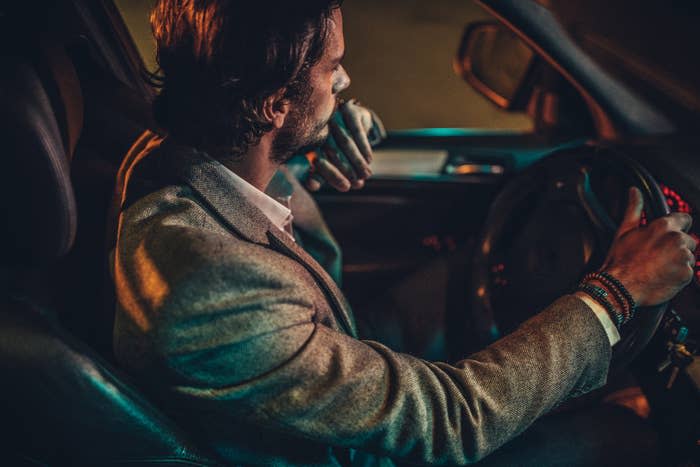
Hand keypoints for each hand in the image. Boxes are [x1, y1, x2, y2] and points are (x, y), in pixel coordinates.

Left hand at [306, 100, 383, 191]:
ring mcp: (334, 118)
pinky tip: (369, 159)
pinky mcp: (349, 111)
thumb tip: (313, 186)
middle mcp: (320, 127)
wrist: (354, 123)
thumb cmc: (340, 149)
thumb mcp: (332, 162)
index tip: (344, 187)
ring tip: (366, 174)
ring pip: (346, 142)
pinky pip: (357, 131)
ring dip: (357, 160)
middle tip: (357, 183)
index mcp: (311, 141)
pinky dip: (364, 147)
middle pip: (331, 151)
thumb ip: (323, 175)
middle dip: (345, 169)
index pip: (317, 159)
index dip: (329, 175)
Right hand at [601, 187, 696, 306]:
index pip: (685, 219)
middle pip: (688, 240)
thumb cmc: (620, 260)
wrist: (620, 287)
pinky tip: (662, 277)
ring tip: (658, 268)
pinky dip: (678, 275)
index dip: (677, 227)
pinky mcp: (686, 274)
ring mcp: (683, 257)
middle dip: (676, 247)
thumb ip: (634, 209)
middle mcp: (676, 239)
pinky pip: (687, 272)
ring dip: (677, 262)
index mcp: (663, 226)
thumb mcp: (624, 231)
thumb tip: (634, 192)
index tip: (668, 236)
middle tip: (657, 257)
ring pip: (688, 256)